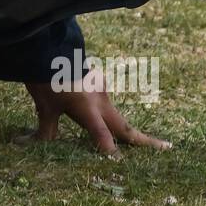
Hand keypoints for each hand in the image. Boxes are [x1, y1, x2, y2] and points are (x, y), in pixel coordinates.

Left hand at [24, 68, 170, 153]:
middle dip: (143, 140)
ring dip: (124, 128)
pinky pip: (105, 102)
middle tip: (166, 147)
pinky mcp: (98, 81)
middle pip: (124, 125)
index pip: (101, 133)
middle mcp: (100, 100)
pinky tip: (100, 113)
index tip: (116, 159)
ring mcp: (102, 89)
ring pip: (115, 115)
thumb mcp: (44, 106)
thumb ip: (47, 129)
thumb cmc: (46, 78)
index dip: (108, 148)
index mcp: (88, 107)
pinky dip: (106, 112)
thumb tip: (38, 145)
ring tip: (145, 141)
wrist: (48, 46)